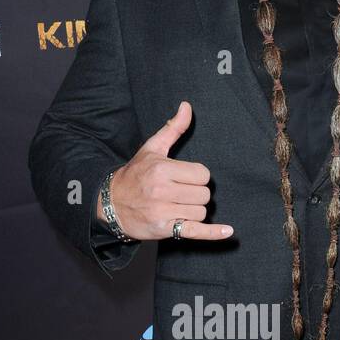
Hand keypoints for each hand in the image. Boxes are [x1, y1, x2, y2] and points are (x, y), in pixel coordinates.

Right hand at [104, 101, 233, 241]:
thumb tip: (187, 106)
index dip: (197, 177)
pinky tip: (228, 231)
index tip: (185, 178)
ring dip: (195, 210)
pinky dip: (213, 233)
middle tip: (181, 193)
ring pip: (201, 212)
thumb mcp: (152, 149)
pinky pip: (195, 231)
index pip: (202, 174)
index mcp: (162, 169)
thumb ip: (173, 128)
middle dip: (196, 194)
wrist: (111, 204)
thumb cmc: (135, 175)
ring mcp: (163, 211)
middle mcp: (162, 190)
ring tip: (178, 206)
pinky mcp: (164, 229)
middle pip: (204, 194)